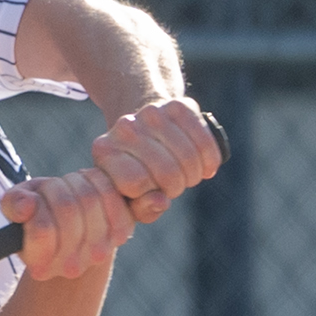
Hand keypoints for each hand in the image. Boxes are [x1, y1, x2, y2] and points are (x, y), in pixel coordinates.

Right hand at [2, 165, 138, 278]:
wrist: (74, 226)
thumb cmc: (40, 214)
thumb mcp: (17, 208)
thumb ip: (12, 204)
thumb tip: (26, 206)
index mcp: (40, 266)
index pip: (42, 229)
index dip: (35, 204)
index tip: (33, 201)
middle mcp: (71, 267)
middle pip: (66, 209)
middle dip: (55, 187)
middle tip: (53, 187)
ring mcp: (99, 252)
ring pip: (89, 198)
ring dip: (77, 181)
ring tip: (70, 185)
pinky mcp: (121, 232)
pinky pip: (111, 195)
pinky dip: (98, 181)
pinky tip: (89, 184)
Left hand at [89, 98, 222, 225]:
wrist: (147, 129)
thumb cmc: (138, 172)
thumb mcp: (132, 198)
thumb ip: (142, 209)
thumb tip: (160, 201)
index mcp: (105, 152)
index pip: (136, 182)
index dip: (151, 193)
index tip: (152, 190)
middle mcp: (124, 128)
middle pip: (167, 171)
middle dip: (177, 187)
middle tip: (174, 186)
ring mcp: (152, 113)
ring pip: (188, 158)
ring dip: (194, 174)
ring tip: (186, 175)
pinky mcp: (179, 105)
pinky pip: (205, 142)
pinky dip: (210, 160)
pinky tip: (204, 165)